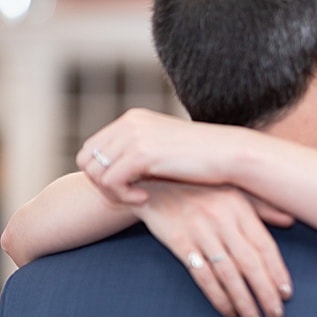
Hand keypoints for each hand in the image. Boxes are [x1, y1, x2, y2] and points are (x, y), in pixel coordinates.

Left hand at [77, 108, 233, 204]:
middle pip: (86, 160)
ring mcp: (134, 135)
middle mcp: (129, 122)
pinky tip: (145, 198)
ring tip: (139, 197)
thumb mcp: (164, 150)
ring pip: (95, 172)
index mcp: (132, 119)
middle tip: (129, 196)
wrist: (230, 155)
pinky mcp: (141, 152)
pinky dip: (123, 196)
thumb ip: (138, 154)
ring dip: (113, 193)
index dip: (101, 174)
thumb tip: (110, 173)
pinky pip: (110, 182)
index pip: (91, 149)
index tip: (128, 187)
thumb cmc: (203, 159)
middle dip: (102, 184)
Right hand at [136, 180, 293, 316]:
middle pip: (249, 263)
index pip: (264, 245)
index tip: (286, 294)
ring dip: (243, 301)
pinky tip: (228, 311)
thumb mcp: (233, 190)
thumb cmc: (201, 189)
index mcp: (239, 206)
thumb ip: (262, 207)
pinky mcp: (179, 242)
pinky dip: (217, 296)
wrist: (154, 181)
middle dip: (265, 293)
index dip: (277, 271)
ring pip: (227, 273)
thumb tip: (291, 220)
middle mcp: (222, 218)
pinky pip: (202, 275)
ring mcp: (200, 231)